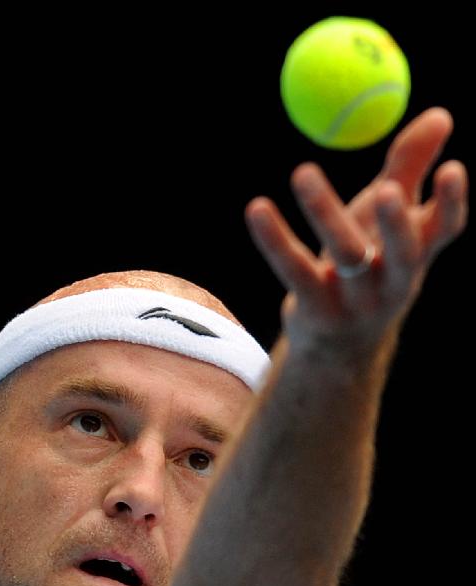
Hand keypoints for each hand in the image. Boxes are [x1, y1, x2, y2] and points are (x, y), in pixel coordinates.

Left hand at [244, 107, 467, 352]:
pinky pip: (294, 270)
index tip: (452, 168)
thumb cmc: (369, 266)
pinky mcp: (316, 310)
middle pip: (402, 254)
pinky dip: (275, 239)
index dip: (450, 203)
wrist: (339, 346)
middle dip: (396, 224)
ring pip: (345, 257)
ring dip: (325, 213)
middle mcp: (392, 282)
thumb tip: (440, 114)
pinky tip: (258, 208)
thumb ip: (410, 168)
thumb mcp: (387, 219)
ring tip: (303, 171)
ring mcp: (355, 300)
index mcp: (416, 257)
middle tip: (386, 189)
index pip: (443, 231)